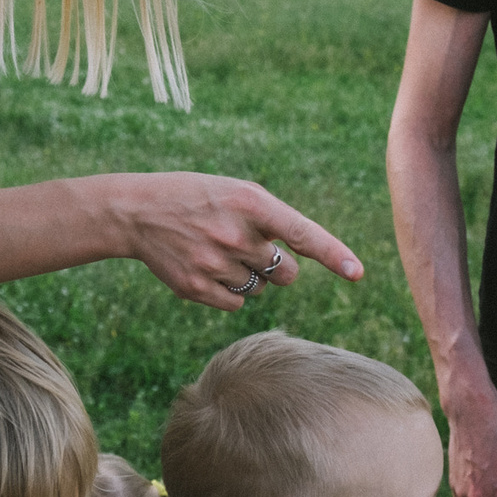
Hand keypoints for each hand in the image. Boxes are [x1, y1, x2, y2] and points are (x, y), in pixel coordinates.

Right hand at [114, 173, 362, 311]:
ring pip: (262, 290)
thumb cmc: (199, 198)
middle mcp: (236, 234)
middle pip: (288, 274)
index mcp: (251, 203)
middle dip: (279, 267)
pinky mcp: (197, 289)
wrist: (138, 212)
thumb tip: (302, 263)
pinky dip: (230, 292)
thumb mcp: (237, 192)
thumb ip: (273, 220)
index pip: (302, 233)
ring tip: (219, 252)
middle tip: (250, 248)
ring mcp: (215, 264)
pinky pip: (238, 304)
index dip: (333, 254)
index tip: (357, 273)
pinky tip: (207, 268)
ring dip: (251, 277)